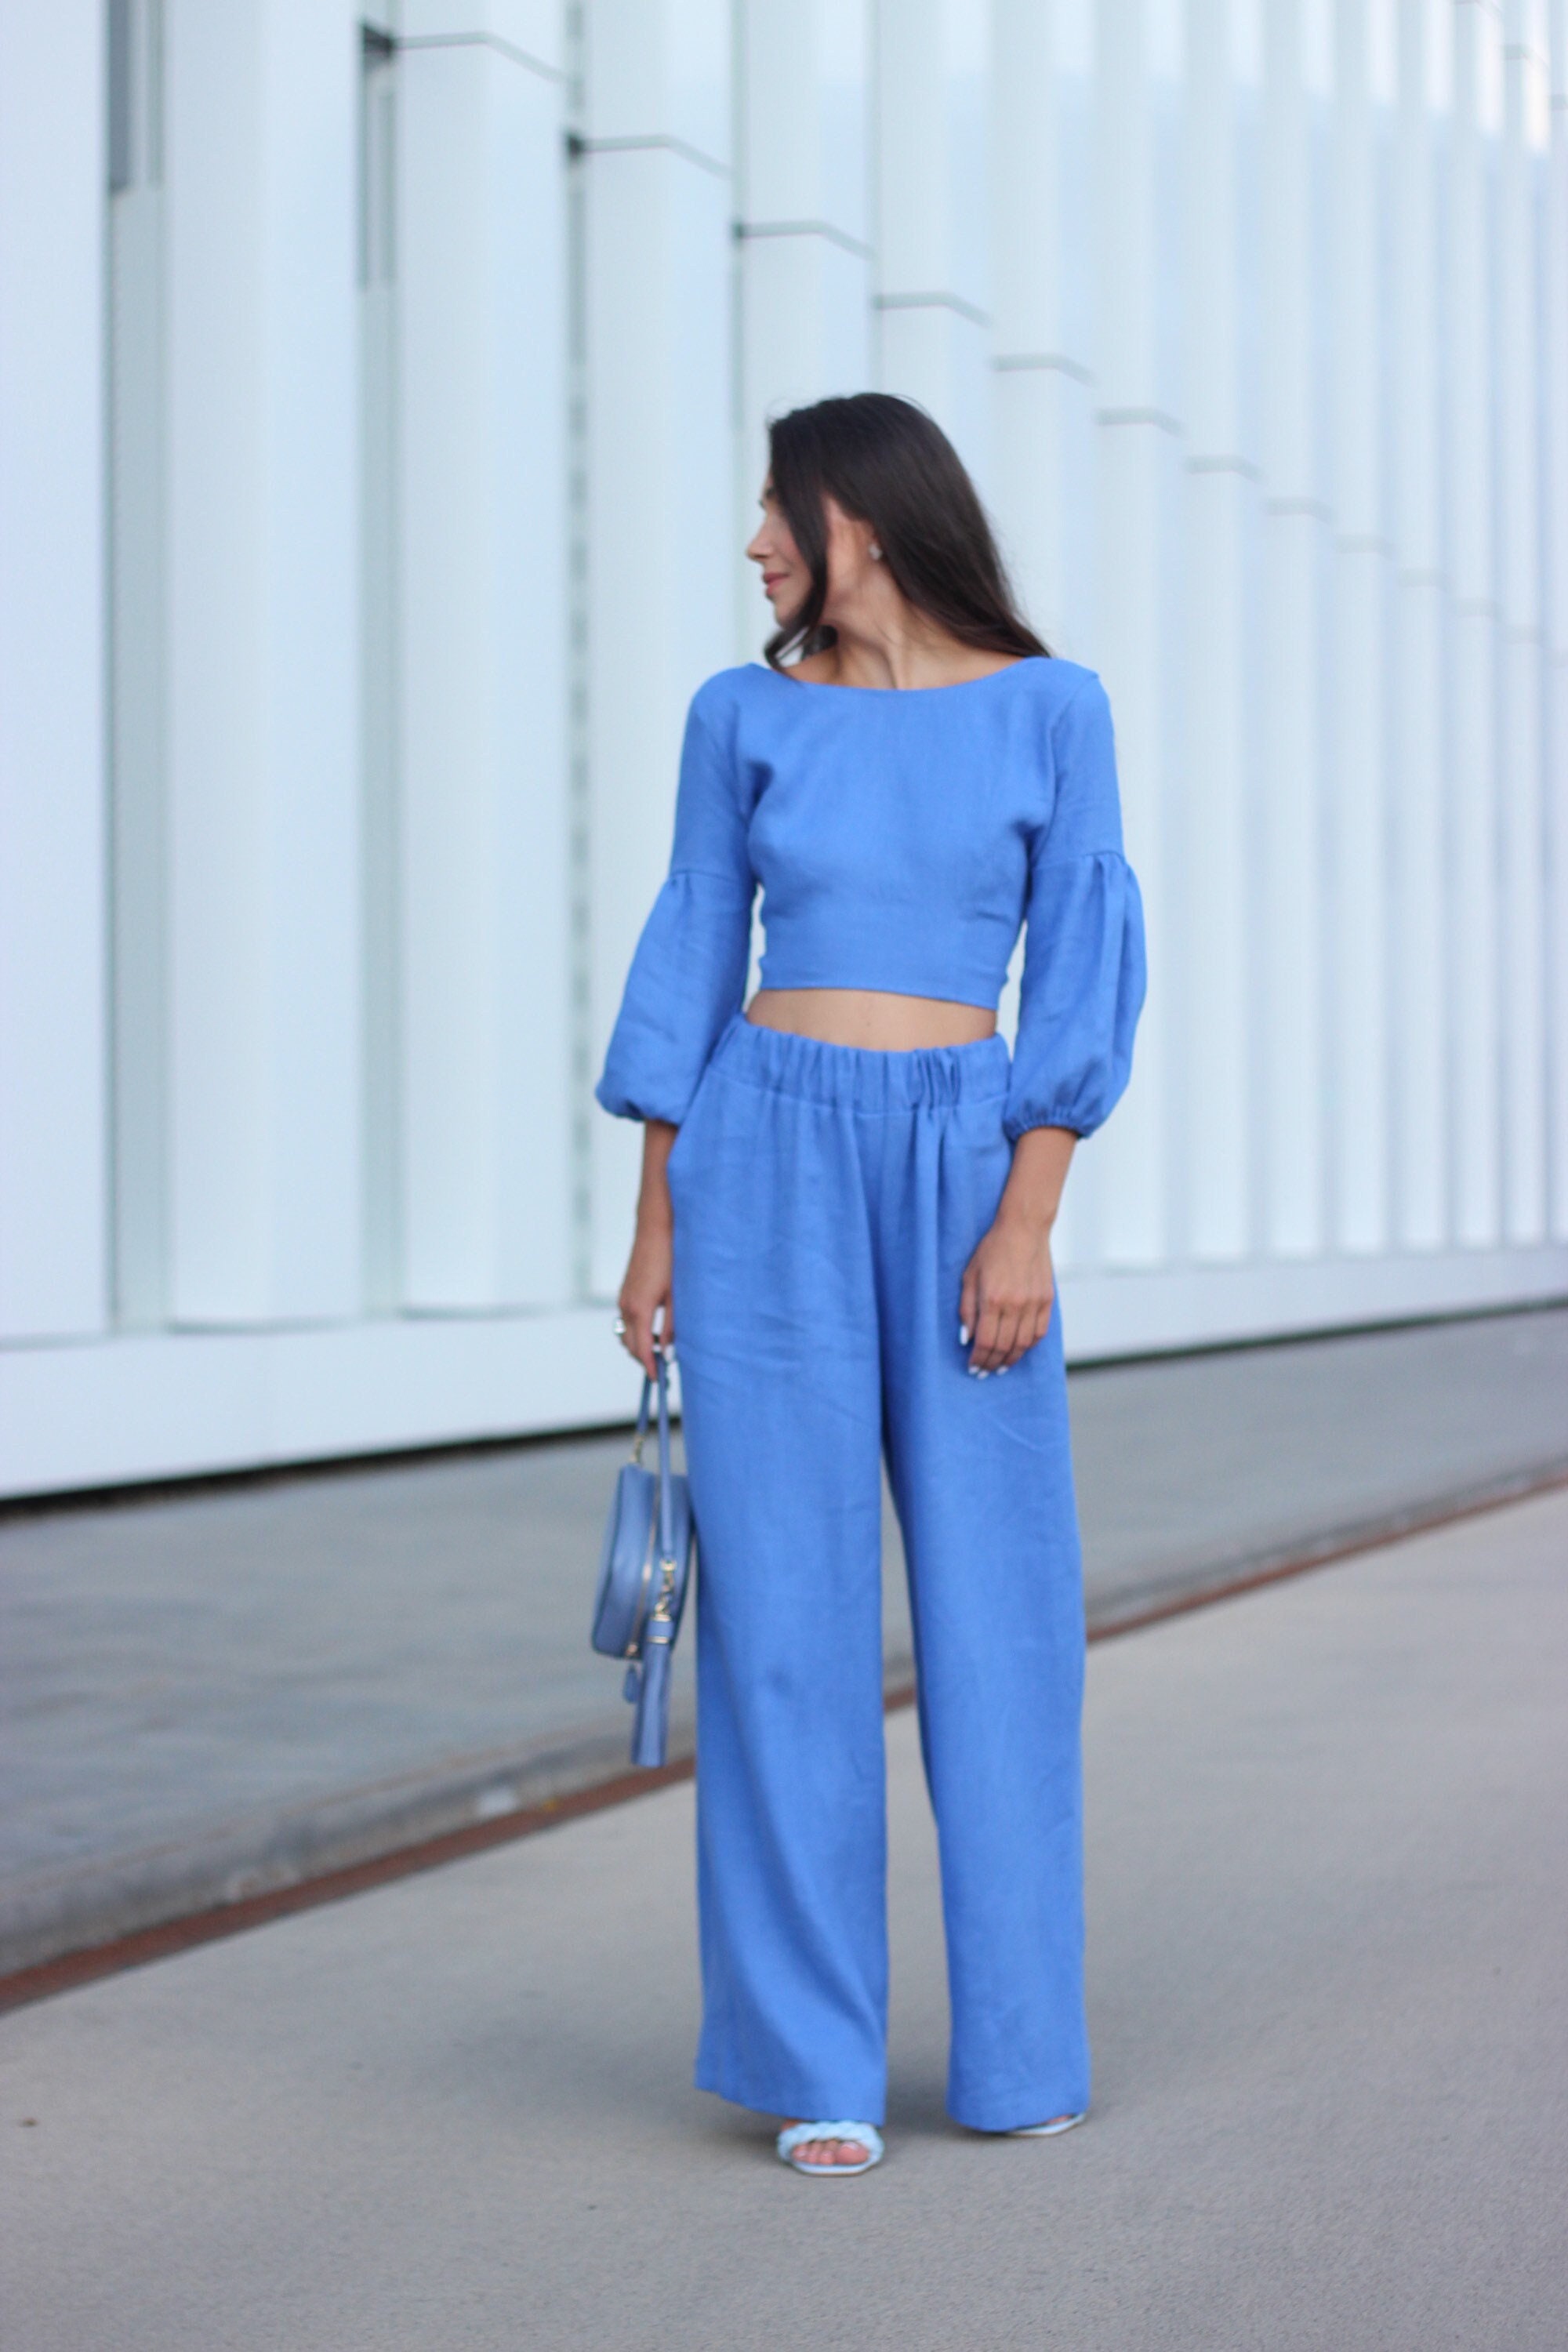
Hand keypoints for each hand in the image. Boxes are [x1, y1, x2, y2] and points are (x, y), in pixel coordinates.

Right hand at [617, 1120, 677, 1377]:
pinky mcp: (627, 1288)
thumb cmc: (674, 1256)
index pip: (640, 1348)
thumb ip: (673, 1325)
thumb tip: (668, 1352)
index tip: (659, 1380)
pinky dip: (639, 1329)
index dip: (649, 1367)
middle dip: (644, 1359)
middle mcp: (627, 1304)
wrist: (658, 1223)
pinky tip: (656, 1328)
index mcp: (640, 1308)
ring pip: (627, 1331)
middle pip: (630, 1344)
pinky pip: (628, 1318)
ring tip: (662, 1350)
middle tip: (664, 1369)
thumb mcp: (679, 1294)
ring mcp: (624, 1296)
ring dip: (641, 1344)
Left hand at [958, 1125, 1075, 1372]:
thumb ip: (966, 1309)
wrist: (1023, 1230)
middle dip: (992, 1363)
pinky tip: (1019, 1349)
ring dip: (1011, 1359)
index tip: (973, 1367)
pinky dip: (1028, 1345)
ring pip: (1023, 1344)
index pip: (985, 1342)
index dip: (978, 1359)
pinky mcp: (1046, 1300)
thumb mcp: (969, 1276)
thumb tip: (966, 1338)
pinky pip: (1039, 1332)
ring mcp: (1034, 1304)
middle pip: (1004, 1347)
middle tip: (985, 1371)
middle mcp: (1015, 1305)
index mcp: (992, 1299)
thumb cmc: (991, 1250)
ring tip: (1001, 1366)